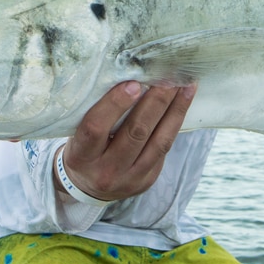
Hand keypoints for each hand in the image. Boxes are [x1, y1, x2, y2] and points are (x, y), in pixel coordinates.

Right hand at [55, 81, 195, 201]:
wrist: (88, 187)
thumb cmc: (84, 148)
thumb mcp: (78, 133)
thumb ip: (97, 112)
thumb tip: (128, 76)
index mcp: (81, 156)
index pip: (96, 127)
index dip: (115, 104)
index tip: (133, 83)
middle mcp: (105, 171)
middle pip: (135, 133)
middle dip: (155, 102)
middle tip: (168, 77)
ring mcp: (130, 179)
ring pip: (159, 142)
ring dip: (175, 110)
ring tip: (185, 86)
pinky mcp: (148, 179)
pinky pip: (165, 148)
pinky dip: (175, 122)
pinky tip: (182, 102)